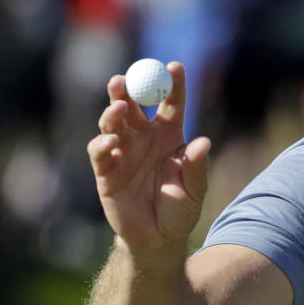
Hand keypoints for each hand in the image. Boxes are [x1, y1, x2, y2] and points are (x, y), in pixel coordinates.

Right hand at [87, 62, 210, 253]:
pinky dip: (103, 144)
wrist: (158, 238)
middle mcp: (144, 138)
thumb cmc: (181, 210)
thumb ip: (196, 166)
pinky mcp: (105, 171)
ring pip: (113, 122)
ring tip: (119, 107)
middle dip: (129, 88)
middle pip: (134, 105)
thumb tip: (203, 142)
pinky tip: (112, 142)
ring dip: (113, 111)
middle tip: (126, 77)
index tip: (175, 66)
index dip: (173, 83)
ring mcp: (123, 152)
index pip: (171, 103)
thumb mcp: (195, 189)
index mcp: (169, 135)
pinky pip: (99, 151)